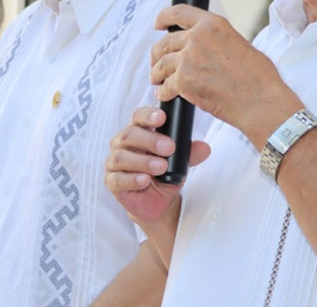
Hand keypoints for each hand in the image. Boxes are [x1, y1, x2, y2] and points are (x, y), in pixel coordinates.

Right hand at [105, 107, 210, 223]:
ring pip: (121, 157)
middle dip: (150, 139)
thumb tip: (204, 148)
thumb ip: (188, 154)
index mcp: (138, 131)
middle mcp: (122, 144)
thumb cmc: (164, 174)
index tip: (162, 118)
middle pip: (129, 134)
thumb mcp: (180, 162)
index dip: (148, 115)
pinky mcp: (112, 182)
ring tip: (160, 167)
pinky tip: (145, 180)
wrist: (157, 202)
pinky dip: (132, 179)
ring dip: (143, 161)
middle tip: (169, 148)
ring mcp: (114, 163)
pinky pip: (117, 179)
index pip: (138, 117)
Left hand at [151, 5, 297, 146]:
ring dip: (157, 74)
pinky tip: (165, 95)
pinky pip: (165, 86)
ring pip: (161, 65)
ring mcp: (188, 59)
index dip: (164, 17)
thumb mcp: (238, 43)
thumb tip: (207, 47)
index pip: (179, 12)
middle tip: (156, 63)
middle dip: (157, 54)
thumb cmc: (258, 77)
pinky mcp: (184, 81)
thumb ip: (216, 40)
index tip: (158, 24)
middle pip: (165, 42)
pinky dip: (163, 92)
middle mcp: (197, 37)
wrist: (260, 101)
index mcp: (213, 24)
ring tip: (158, 81)